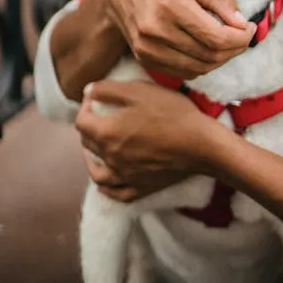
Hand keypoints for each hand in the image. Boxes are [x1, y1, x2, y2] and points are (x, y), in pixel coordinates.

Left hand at [75, 79, 230, 201]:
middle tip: (99, 116)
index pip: (81, 121)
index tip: (95, 98)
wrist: (201, 144)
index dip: (85, 106)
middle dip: (89, 127)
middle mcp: (110, 157)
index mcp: (107, 133)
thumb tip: (88, 91)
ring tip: (94, 149)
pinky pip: (116, 192)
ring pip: (96, 172)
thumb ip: (109, 89)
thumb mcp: (140, 91)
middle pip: (87, 144)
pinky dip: (106, 187)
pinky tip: (107, 182)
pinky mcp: (140, 188)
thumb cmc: (172, 114)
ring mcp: (124, 176)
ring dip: (91, 159)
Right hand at [104, 0, 256, 78]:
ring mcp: (149, 49)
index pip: (216, 36)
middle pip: (210, 54)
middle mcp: (156, 31)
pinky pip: (186, 72)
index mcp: (171, 6)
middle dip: (235, 48)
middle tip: (244, 36)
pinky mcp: (146, 60)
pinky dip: (205, 65)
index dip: (240, 38)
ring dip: (222, 59)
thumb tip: (242, 23)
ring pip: (200, 67)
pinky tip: (210, 50)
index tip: (250, 28)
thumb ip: (219, 1)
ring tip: (230, 43)